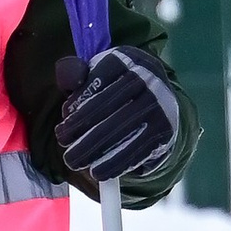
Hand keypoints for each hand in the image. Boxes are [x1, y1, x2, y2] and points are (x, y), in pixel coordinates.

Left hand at [55, 44, 182, 190]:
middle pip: (112, 103)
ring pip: (126, 127)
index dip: (80, 99)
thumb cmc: (114, 89)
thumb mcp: (95, 77)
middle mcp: (149, 76)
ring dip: (97, 148)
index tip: (63, 120)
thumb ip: (76, 75)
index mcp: (127, 58)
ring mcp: (161, 103)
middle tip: (63, 145)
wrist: (157, 103)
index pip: (102, 76)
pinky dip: (118, 162)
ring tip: (76, 162)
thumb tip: (68, 78)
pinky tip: (99, 172)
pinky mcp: (166, 129)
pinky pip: (140, 148)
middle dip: (83, 128)